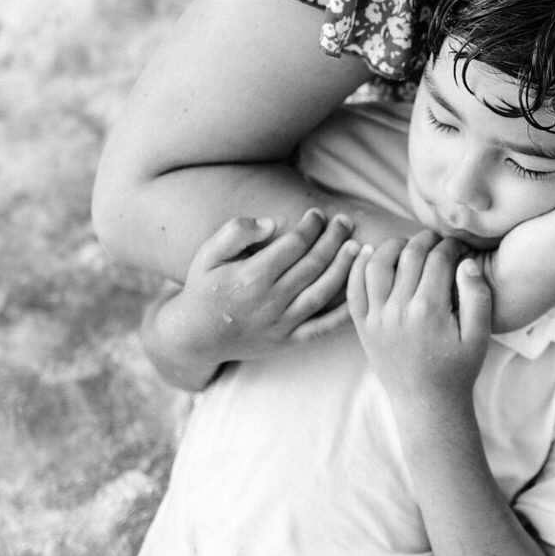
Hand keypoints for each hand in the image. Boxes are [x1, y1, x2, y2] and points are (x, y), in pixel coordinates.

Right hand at [173, 208, 359, 363]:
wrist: (195, 336)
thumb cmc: (204, 288)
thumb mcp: (207, 253)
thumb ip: (236, 232)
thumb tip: (272, 222)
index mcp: (251, 276)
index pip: (293, 245)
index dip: (310, 226)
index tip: (318, 214)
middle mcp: (269, 301)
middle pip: (312, 265)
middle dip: (333, 239)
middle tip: (345, 222)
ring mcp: (281, 324)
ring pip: (322, 292)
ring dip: (344, 269)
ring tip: (359, 247)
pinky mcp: (288, 341)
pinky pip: (322, 328)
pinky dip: (344, 313)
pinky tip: (359, 292)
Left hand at [347, 231, 492, 407]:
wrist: (426, 403)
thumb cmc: (457, 370)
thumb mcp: (479, 336)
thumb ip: (478, 296)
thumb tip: (466, 262)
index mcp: (430, 310)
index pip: (438, 259)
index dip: (451, 246)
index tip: (458, 247)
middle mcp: (399, 310)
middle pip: (410, 255)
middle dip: (426, 240)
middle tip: (437, 240)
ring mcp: (377, 318)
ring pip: (377, 264)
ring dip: (392, 246)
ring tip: (407, 245)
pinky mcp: (363, 326)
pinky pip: (353, 288)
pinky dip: (357, 266)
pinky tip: (368, 252)